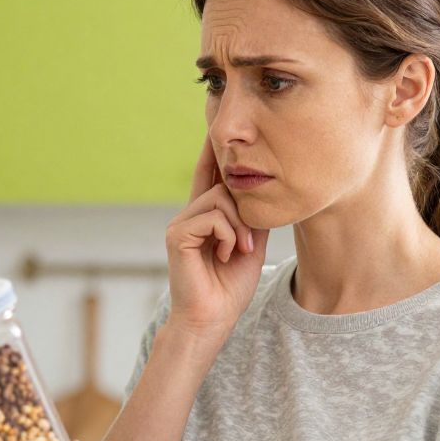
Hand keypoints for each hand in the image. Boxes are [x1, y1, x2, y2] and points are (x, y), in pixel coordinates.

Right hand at [166, 139, 269, 348]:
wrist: (212, 320)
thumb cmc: (230, 288)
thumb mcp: (249, 243)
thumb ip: (251, 214)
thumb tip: (261, 186)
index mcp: (204, 216)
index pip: (207, 174)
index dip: (211, 149)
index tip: (213, 120)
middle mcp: (189, 215)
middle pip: (222, 185)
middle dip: (243, 210)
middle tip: (246, 244)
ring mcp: (180, 223)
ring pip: (220, 199)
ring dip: (239, 227)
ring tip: (239, 251)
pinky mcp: (177, 235)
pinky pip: (213, 216)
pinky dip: (228, 235)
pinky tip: (226, 254)